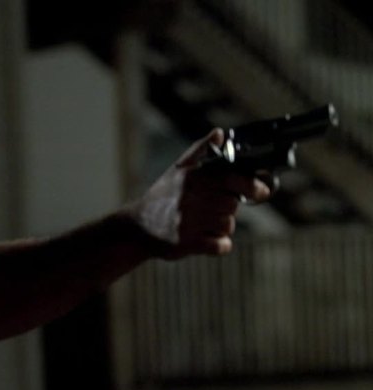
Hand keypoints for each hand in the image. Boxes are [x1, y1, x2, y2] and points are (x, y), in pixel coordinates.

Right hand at [129, 128, 270, 258]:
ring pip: (227, 225)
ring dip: (219, 226)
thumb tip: (220, 134)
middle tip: (210, 208)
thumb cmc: (162, 197)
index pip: (234, 179)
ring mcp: (188, 221)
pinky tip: (203, 238)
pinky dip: (218, 245)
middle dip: (226, 208)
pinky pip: (220, 246)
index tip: (262, 191)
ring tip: (200, 222)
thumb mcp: (178, 170)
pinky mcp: (186, 243)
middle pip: (233, 205)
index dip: (252, 186)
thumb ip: (201, 150)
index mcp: (193, 177)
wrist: (136, 228)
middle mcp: (191, 197)